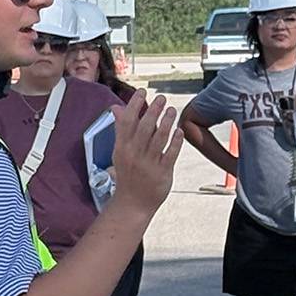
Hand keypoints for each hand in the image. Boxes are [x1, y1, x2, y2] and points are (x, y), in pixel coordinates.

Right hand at [111, 92, 183, 216]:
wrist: (132, 203)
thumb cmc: (127, 174)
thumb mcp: (120, 151)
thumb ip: (120, 128)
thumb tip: (116, 107)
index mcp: (122, 147)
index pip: (127, 121)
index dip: (135, 105)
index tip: (142, 93)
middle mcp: (134, 154)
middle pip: (145, 127)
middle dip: (153, 110)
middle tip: (161, 98)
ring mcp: (149, 164)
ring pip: (159, 138)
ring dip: (166, 121)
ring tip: (172, 110)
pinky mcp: (163, 172)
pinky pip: (170, 153)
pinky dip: (176, 140)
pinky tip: (179, 130)